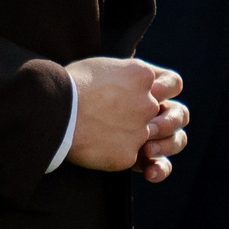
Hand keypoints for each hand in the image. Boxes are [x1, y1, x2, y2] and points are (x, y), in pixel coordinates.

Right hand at [66, 57, 189, 182]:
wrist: (51, 109)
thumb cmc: (68, 85)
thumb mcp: (104, 68)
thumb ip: (127, 76)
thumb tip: (131, 82)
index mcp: (142, 75)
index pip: (174, 84)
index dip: (167, 92)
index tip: (156, 98)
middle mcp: (148, 102)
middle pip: (178, 115)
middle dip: (169, 123)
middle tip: (154, 128)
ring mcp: (140, 129)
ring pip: (167, 142)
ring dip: (161, 147)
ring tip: (146, 148)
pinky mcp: (128, 154)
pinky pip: (137, 161)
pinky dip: (130, 161)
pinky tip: (120, 161)